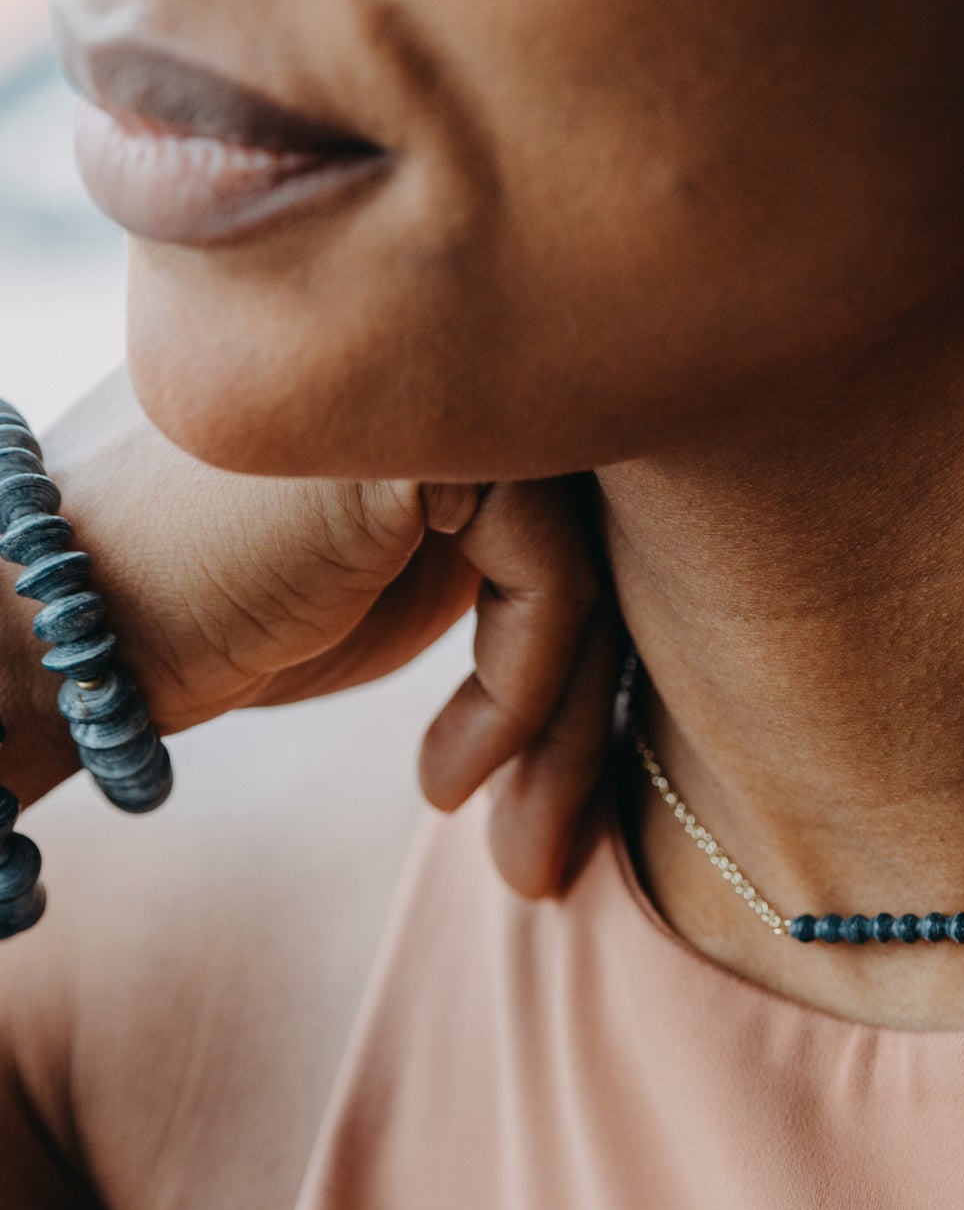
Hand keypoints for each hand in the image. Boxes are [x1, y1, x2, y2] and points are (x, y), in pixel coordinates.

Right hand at [36, 370, 621, 894]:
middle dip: (594, 713)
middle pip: (612, 527)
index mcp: (452, 370)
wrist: (53, 627)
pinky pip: (550, 574)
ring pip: (594, 556)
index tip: (535, 804)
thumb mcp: (387, 586)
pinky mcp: (423, 429)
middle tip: (545, 861)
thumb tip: (658, 632)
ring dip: (563, 730)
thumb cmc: (200, 615)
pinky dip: (518, 698)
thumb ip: (509, 559)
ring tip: (513, 847)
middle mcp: (455, 348)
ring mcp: (438, 372)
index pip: (591, 498)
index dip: (584, 661)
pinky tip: (440, 781)